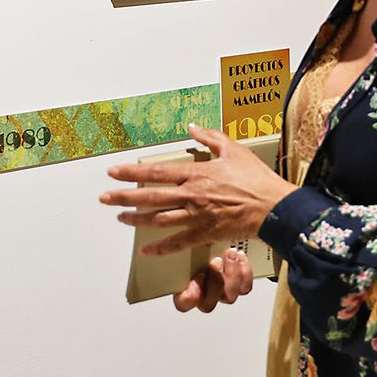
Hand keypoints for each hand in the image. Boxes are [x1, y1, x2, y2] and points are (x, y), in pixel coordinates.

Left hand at [100, 124, 295, 255]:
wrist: (273, 207)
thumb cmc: (255, 177)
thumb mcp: (233, 149)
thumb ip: (209, 137)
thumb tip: (191, 127)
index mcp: (197, 173)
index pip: (157, 172)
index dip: (132, 172)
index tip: (113, 172)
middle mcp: (192, 195)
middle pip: (150, 197)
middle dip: (124, 197)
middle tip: (104, 198)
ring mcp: (197, 216)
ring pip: (159, 219)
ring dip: (136, 220)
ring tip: (120, 218)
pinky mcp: (205, 234)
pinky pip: (178, 242)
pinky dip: (161, 247)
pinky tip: (146, 249)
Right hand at [172, 248, 254, 312]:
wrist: (220, 235)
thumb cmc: (199, 241)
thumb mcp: (188, 244)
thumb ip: (181, 249)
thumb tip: (168, 242)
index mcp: (184, 286)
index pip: (183, 304)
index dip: (191, 296)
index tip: (198, 276)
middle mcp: (204, 293)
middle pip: (208, 305)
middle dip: (214, 283)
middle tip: (216, 261)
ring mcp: (222, 292)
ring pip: (228, 298)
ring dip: (231, 275)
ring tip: (229, 254)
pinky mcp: (239, 286)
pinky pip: (244, 288)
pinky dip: (245, 272)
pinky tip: (240, 257)